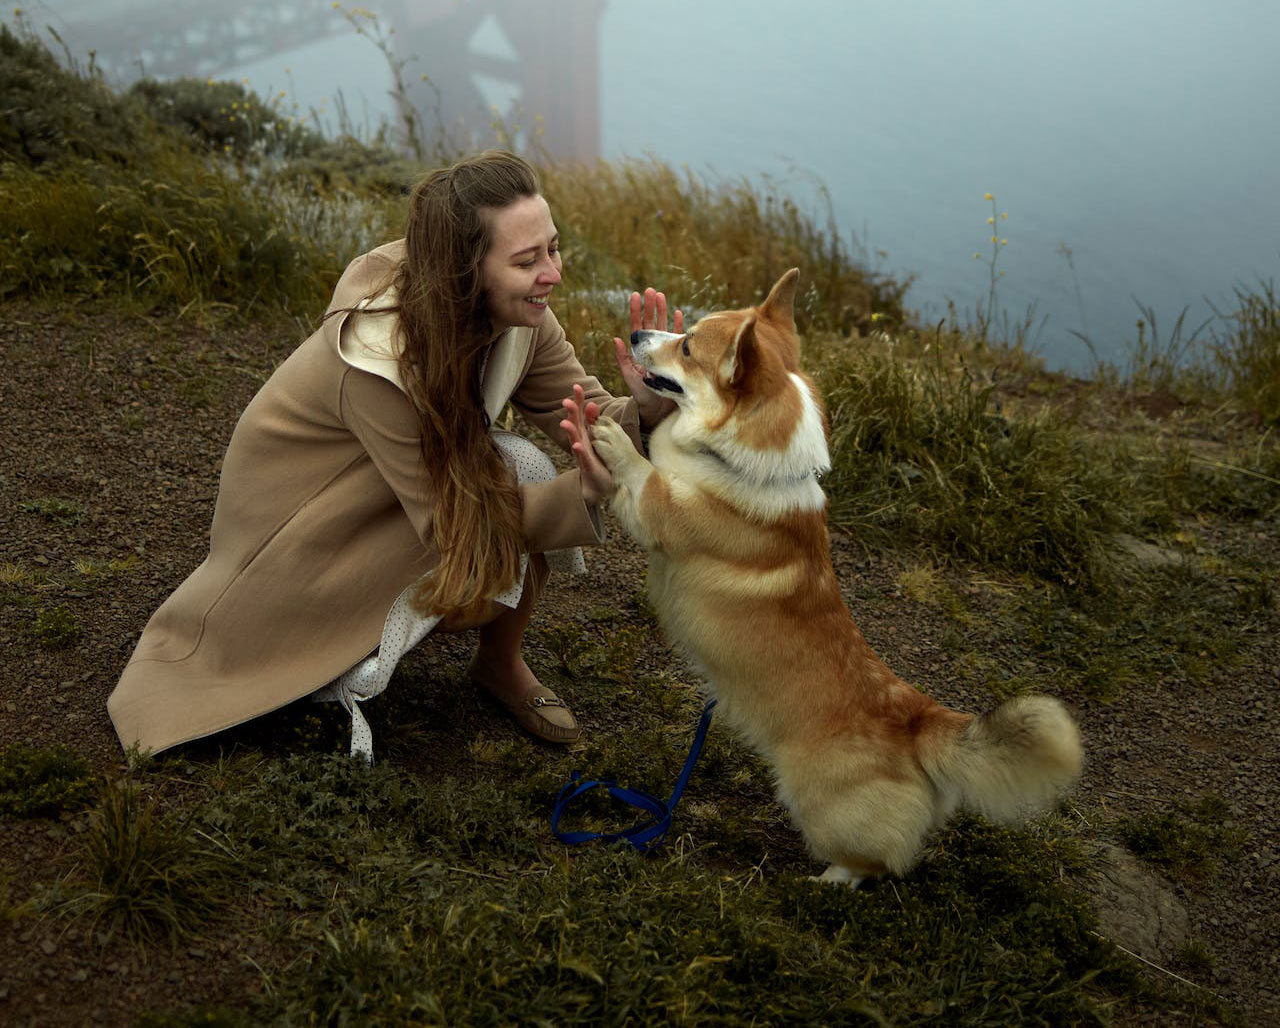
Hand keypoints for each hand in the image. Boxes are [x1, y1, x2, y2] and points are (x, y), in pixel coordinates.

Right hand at [560, 383, 612, 505]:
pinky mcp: (587, 465)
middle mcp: (580, 440)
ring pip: (575, 439)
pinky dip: (579, 451)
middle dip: (571, 413)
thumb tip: (592, 403)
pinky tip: (577, 445)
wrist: (597, 484)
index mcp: (584, 432)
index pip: (580, 413)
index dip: (578, 400)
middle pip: (575, 423)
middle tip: (566, 401)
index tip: (576, 386)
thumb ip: (594, 421)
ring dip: (570, 431)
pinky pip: (582, 457)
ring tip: (566, 423)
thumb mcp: (597, 437)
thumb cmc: (597, 459)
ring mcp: (582, 453)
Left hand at [614, 287, 682, 430]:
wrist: (658, 408)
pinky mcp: (676, 356)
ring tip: (661, 295)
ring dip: (662, 311)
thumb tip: (615, 339)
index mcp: (639, 350)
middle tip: (650, 290)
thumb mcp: (629, 375)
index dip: (636, 311)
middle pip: (650, 322)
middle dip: (650, 306)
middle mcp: (652, 347)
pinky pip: (677, 338)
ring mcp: (664, 350)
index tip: (635, 295)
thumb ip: (622, 358)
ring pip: (663, 326)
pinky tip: (678, 312)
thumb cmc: (641, 394)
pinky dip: (678, 325)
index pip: (637, 327)